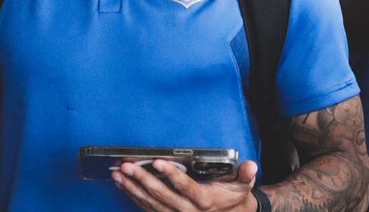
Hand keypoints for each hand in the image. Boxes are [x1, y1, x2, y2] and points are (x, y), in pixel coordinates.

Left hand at [113, 159, 258, 211]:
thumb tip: (250, 166)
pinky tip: (123, 185)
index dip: (171, 175)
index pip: (186, 188)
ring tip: (118, 174)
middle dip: (143, 180)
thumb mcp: (243, 186)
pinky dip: (134, 197)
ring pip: (151, 204)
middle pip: (162, 196)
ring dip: (133, 188)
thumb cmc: (234, 198)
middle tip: (127, 166)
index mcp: (205, 202)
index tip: (158, 162)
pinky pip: (148, 208)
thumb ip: (245, 175)